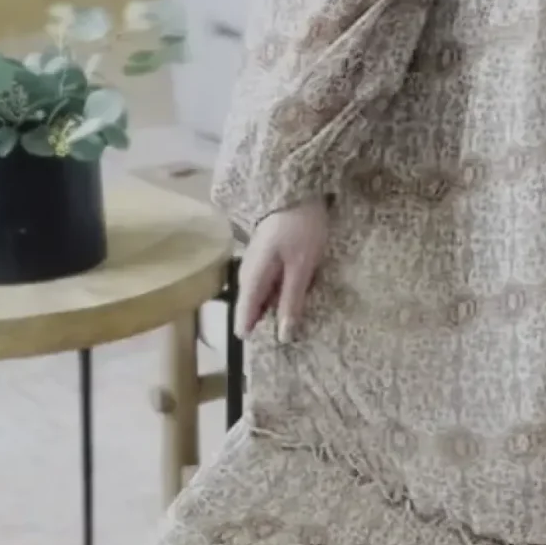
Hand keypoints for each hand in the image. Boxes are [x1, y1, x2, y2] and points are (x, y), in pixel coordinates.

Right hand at [235, 200, 330, 340]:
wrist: (298, 187)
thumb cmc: (302, 228)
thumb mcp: (302, 267)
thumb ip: (291, 301)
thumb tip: (283, 336)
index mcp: (252, 278)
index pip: (243, 318)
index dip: (254, 337)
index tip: (268, 357)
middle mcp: (247, 273)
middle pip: (252, 309)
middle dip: (266, 325)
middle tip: (287, 346)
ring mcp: (256, 263)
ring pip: (261, 297)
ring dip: (274, 310)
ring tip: (293, 325)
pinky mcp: (267, 256)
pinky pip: (269, 284)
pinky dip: (279, 294)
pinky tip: (293, 299)